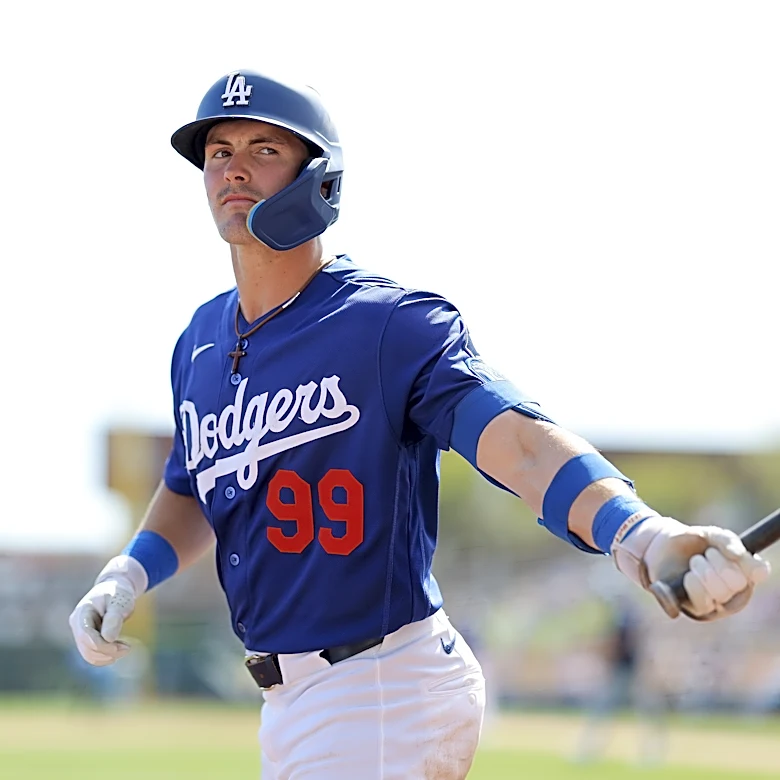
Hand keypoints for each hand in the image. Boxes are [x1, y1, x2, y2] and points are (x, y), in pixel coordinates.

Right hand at [68, 555, 147, 665]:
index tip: (124, 647)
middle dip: (108, 652)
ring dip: (107, 656)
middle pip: (87, 648)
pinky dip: (105, 656)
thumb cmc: (118, 593)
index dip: (103, 646)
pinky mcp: (86, 638)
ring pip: (88, 654)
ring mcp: (79, 632)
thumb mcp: (120, 601)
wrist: (115, 588)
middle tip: (127, 648)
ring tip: (125, 649)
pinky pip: (92, 654)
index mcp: (82, 611)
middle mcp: (77, 623)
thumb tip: (108, 639)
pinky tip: (118, 650)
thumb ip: (114, 618)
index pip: (86, 636)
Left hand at [612, 516, 770, 620]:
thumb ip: (726, 540)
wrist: (660, 547)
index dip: (749, 564)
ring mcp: (716, 602)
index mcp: (744, 571)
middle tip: (706, 554)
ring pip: (720, 594)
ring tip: (695, 562)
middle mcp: (735, 590)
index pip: (758, 571)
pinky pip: (703, 604)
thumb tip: (739, 554)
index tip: (734, 553)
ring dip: (705, 572)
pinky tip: (688, 577)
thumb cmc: (690, 542)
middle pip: (737, 582)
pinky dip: (695, 586)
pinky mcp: (697, 610)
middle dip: (719, 564)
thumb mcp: (709, 535)